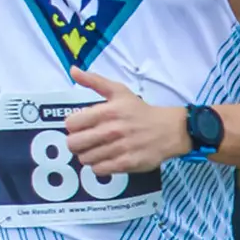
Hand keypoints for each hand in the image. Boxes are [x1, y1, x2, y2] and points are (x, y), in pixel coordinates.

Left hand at [63, 67, 188, 174]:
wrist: (168, 130)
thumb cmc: (139, 110)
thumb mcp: (118, 91)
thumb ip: (94, 81)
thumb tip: (73, 70)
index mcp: (106, 111)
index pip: (71, 124)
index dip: (73, 126)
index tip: (82, 126)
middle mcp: (111, 130)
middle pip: (73, 144)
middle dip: (76, 143)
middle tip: (86, 141)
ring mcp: (118, 148)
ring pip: (85, 159)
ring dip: (88, 155)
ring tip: (98, 149)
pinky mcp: (126, 163)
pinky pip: (99, 170)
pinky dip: (99, 165)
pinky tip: (106, 158)